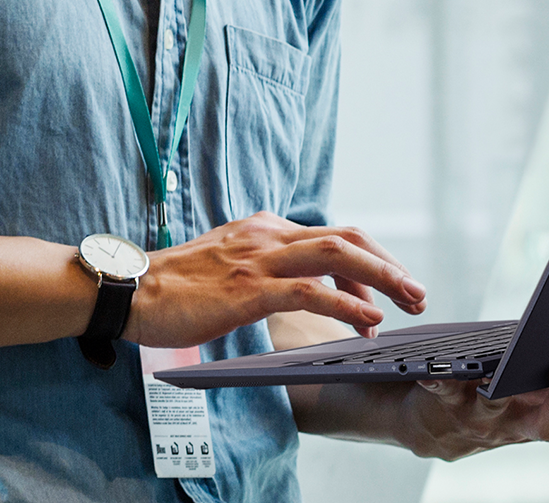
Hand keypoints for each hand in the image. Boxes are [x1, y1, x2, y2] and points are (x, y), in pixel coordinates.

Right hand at [121, 211, 425, 347]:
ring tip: (409, 302)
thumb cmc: (178, 284)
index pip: (334, 235)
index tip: (388, 290)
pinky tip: (368, 320)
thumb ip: (266, 265)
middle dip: (389, 264)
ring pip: (338, 256)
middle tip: (417, 293)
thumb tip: (302, 286)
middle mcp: (270, 234)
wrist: (131, 289)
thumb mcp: (230, 262)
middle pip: (348, 238)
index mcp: (268, 227)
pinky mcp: (249, 288)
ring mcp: (261, 258)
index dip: (370, 260)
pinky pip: (310, 291)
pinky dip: (346, 305)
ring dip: (382, 277)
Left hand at [399, 325, 548, 460]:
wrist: (434, 423)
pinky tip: (438, 368)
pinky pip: (443, 393)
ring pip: (504, 409)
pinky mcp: (445, 402)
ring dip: (503, 389)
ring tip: (523, 363)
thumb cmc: (508, 393)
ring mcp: (485, 416)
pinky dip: (440, 381)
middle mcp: (526, 421)